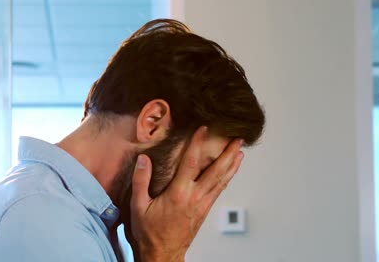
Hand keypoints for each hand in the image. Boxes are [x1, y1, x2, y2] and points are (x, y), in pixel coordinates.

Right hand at [129, 126, 243, 261]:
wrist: (163, 254)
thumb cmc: (150, 232)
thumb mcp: (138, 206)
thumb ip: (140, 181)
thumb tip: (144, 159)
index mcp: (178, 193)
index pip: (191, 163)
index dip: (198, 144)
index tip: (203, 129)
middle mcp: (195, 197)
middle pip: (216, 171)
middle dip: (228, 153)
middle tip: (238, 138)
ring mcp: (202, 204)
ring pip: (222, 180)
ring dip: (232, 165)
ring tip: (240, 151)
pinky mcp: (205, 210)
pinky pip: (219, 190)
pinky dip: (227, 178)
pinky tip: (231, 172)